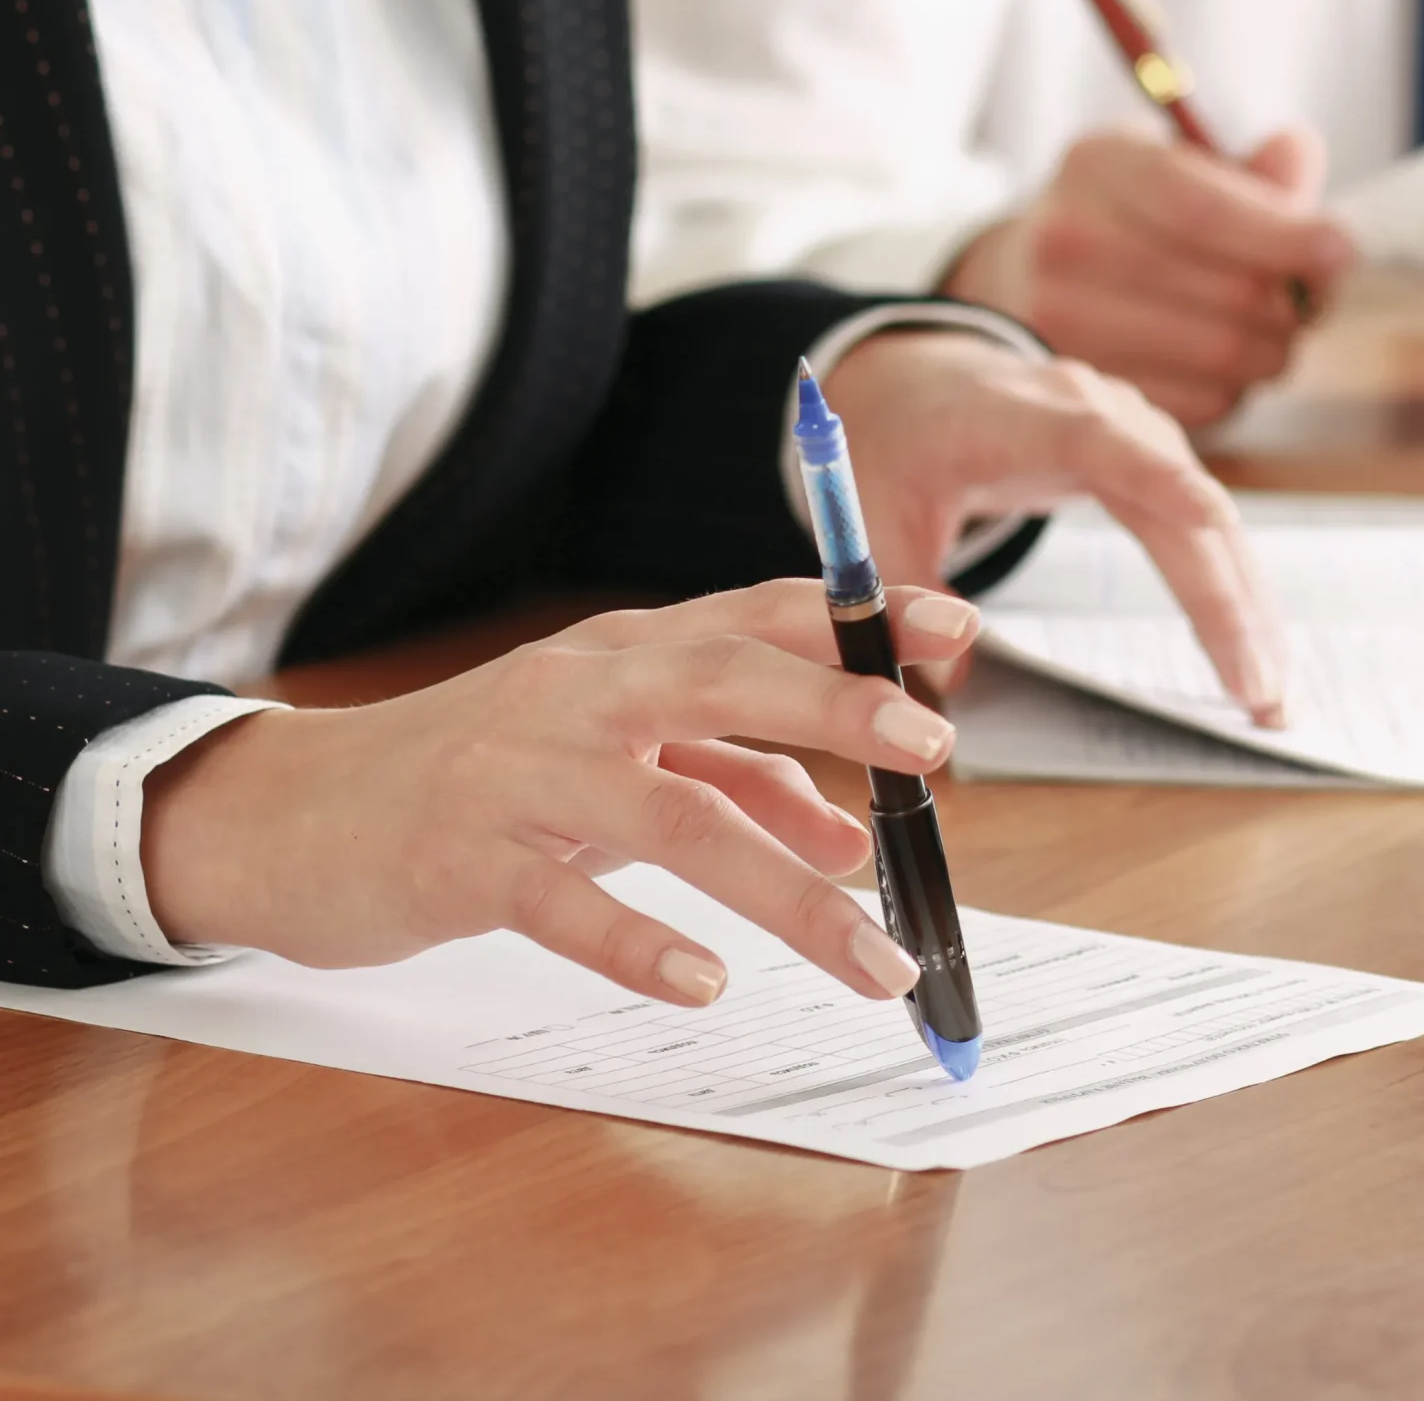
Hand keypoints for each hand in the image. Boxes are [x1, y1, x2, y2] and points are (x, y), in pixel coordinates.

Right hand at [140, 581, 981, 1006]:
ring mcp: (517, 772)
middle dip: (836, 704)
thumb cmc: (482, 775)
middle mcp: (581, 693)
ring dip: (786, 893)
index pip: (760, 615)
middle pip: (722, 680)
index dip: (858, 617)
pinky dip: (638, 944)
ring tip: (874, 960)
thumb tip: (855, 835)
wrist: (292, 812)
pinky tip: (705, 984)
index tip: (956, 624)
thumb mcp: (619, 759)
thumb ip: (738, 782)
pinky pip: (559, 902)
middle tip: (936, 743)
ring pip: (670, 816)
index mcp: (628, 655)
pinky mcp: (459, 859)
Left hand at [825, 329, 1284, 724]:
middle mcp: (1103, 416)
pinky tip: (1255, 650)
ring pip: (1212, 527)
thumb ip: (907, 591)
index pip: (1105, 444)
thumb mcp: (878, 513)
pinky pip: (1207, 532)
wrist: (925, 381)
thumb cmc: (905, 440)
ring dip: (1247, 609)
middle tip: (1259, 692)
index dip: (1163, 478)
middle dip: (1227, 603)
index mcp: (1029, 417)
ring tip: (1270, 695)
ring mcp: (1140, 437)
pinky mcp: (1157, 463)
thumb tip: (950, 682)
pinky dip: (1233, 592)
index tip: (1217, 521)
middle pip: (1183, 508)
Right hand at [939, 123, 1356, 426]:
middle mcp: (1066, 238)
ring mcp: (1062, 319)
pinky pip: (1203, 403)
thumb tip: (1298, 152)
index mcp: (1100, 164)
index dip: (1285, 235)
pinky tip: (1221, 363)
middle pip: (1230, 292)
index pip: (1206, 209)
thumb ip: (1249, 172)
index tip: (1342, 250)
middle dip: (1295, 303)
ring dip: (1273, 349)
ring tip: (1270, 329)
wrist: (1025, 277)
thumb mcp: (1178, 167)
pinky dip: (1235, 389)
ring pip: (1225, 354)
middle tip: (1310, 300)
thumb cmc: (1130, 216)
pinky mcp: (1082, 384)